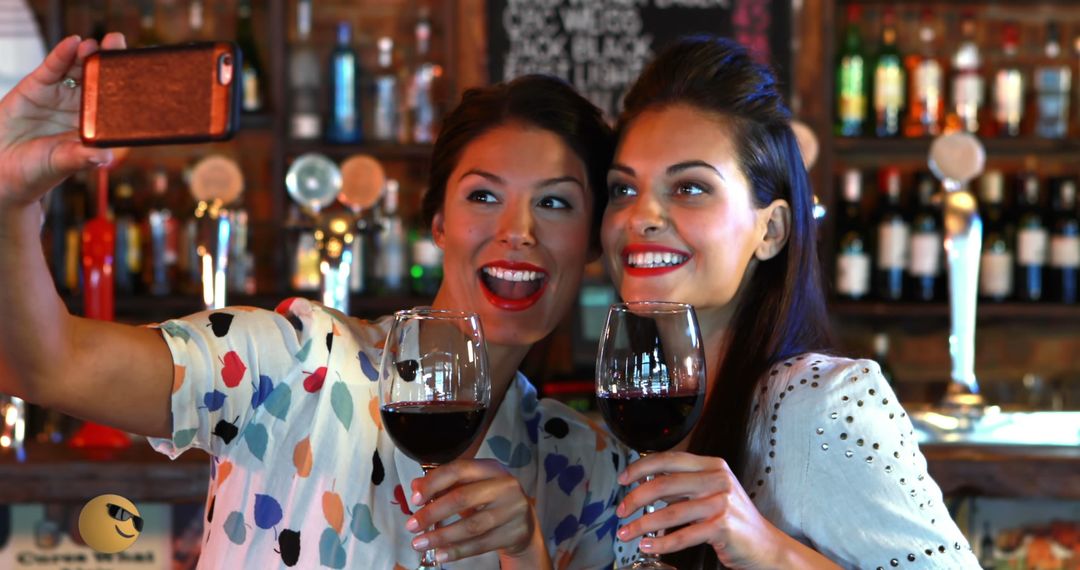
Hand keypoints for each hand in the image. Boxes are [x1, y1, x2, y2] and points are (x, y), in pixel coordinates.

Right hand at [0, 33, 124, 208]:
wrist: (3, 169)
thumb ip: (81, 158)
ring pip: (77, 69)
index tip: (137, 70)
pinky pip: (53, 68)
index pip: (114, 101)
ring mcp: (60, 94)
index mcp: (95, 125)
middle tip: (119, 44)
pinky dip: (62, 54)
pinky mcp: (38, 86)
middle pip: (99, 79)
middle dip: (109, 61)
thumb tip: (105, 157)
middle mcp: (81, 106)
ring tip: (96, 45)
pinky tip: (73, 43)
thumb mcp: (62, 163)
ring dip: (88, 55)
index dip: (125, 85)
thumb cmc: (38, 169)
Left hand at [407, 458, 550, 567]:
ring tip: (419, 543)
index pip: (459, 470)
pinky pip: (481, 544)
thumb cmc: (491, 500)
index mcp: (492, 468)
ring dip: (441, 536)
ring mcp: (512, 510)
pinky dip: (457, 551)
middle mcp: (505, 486)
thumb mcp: (471, 487)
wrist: (524, 523)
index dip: (434, 482)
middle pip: (463, 498)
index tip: (415, 498)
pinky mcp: (514, 533)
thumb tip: (416, 486)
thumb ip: (445, 485)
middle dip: (433, 513)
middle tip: (411, 525)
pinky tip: (440, 554)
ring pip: (471, 525)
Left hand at [615, 452, 790, 569]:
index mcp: (712, 465)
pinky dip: (661, 542)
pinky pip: (683, 535)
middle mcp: (718, 479)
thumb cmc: (734, 520)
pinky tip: (647, 545)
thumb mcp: (711, 492)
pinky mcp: (723, 526)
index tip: (623, 479)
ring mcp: (721, 502)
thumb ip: (683, 486)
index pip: (669, 459)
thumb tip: (645, 484)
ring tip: (626, 533)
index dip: (641, 467)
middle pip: (664, 483)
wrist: (766, 546)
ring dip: (642, 524)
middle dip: (635, 498)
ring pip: (670, 512)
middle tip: (621, 510)